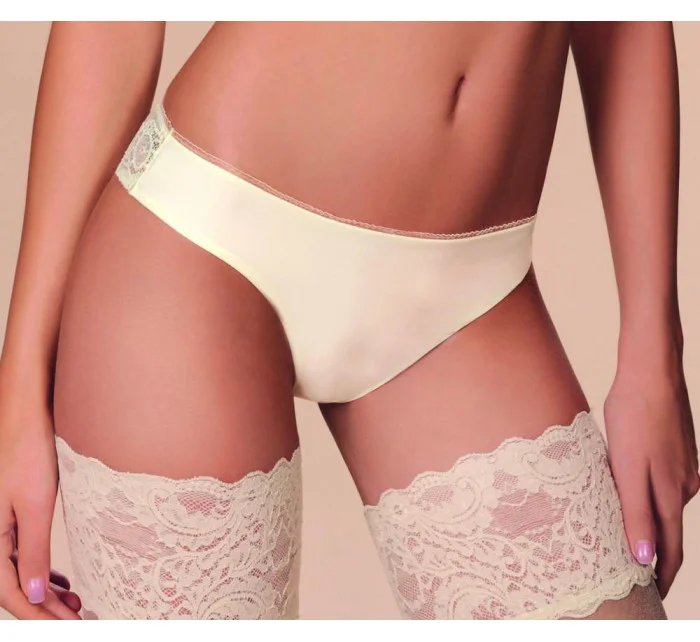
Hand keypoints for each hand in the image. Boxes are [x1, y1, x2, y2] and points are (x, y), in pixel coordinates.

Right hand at [0, 365, 81, 619]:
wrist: (25, 413)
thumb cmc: (28, 452)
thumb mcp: (35, 505)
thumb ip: (33, 552)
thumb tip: (35, 597)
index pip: (11, 594)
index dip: (41, 618)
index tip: (70, 629)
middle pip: (14, 588)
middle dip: (46, 610)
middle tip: (80, 620)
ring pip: (19, 573)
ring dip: (46, 592)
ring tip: (76, 604)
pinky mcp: (11, 514)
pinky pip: (23, 554)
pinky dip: (43, 571)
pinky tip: (64, 579)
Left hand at [604, 357, 699, 598]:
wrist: (650, 372)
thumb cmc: (634, 416)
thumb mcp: (627, 467)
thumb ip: (636, 512)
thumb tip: (645, 558)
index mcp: (670, 494)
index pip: (669, 550)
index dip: (660, 576)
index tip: (650, 598)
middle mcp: (683, 486)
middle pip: (670, 533)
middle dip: (656, 558)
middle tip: (636, 579)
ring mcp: (684, 468)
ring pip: (665, 507)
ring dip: (652, 526)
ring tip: (627, 539)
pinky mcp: (677, 453)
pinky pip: (664, 485)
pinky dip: (651, 498)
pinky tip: (635, 495)